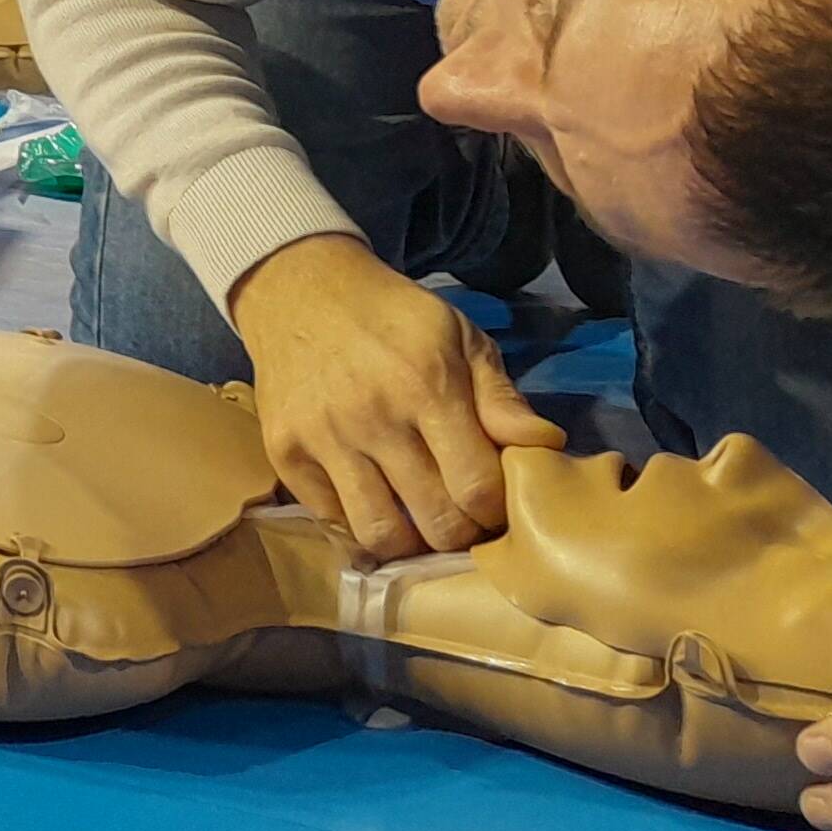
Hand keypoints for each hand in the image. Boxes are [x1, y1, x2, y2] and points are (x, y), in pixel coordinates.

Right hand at [228, 232, 562, 556]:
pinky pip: (330, 521)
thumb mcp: (459, 337)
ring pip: (379, 535)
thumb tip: (547, 447)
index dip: (498, 510)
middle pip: (436, 522)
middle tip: (462, 518)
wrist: (299, 288)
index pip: (478, 488)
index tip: (497, 504)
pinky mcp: (284, 451)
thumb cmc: (393, 318)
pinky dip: (357, 525)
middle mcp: (372, 417)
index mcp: (426, 386)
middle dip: (461, 533)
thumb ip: (501, 398)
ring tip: (418, 522)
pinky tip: (374, 503)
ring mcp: (322, 437)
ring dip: (409, 542)